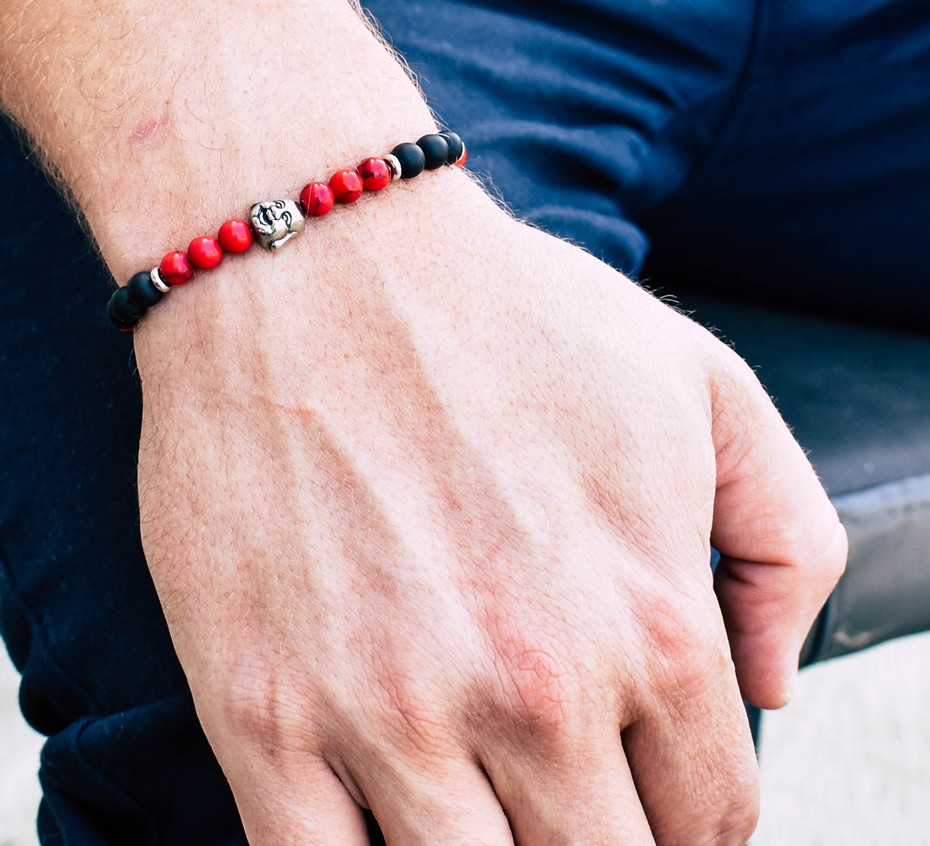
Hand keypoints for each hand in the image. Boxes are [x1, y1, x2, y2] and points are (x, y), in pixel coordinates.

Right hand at [135, 170, 845, 845]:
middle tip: (548, 795)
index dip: (682, 819)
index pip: (709, 820)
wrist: (307, 259)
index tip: (636, 791)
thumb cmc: (491, 308)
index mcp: (650, 622)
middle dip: (588, 841)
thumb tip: (773, 683)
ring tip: (465, 798)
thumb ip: (784, 538)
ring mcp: (390, 714)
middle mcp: (533, 690)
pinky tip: (372, 822)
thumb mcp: (697, 381)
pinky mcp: (263, 716)